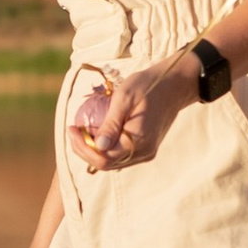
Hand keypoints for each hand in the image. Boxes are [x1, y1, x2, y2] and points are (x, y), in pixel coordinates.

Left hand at [70, 57, 195, 171]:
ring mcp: (146, 152)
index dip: (82, 147)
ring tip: (82, 131)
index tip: (71, 128)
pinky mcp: (146, 148)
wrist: (175, 84)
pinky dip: (105, 148)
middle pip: (105, 163)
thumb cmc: (149, 85)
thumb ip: (111, 124)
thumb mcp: (125, 98)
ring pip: (112, 162)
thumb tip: (97, 146)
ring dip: (93, 150)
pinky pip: (121, 155)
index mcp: (138, 140)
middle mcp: (143, 152)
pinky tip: (97, 132)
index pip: (103, 158)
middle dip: (84, 150)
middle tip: (73, 129)